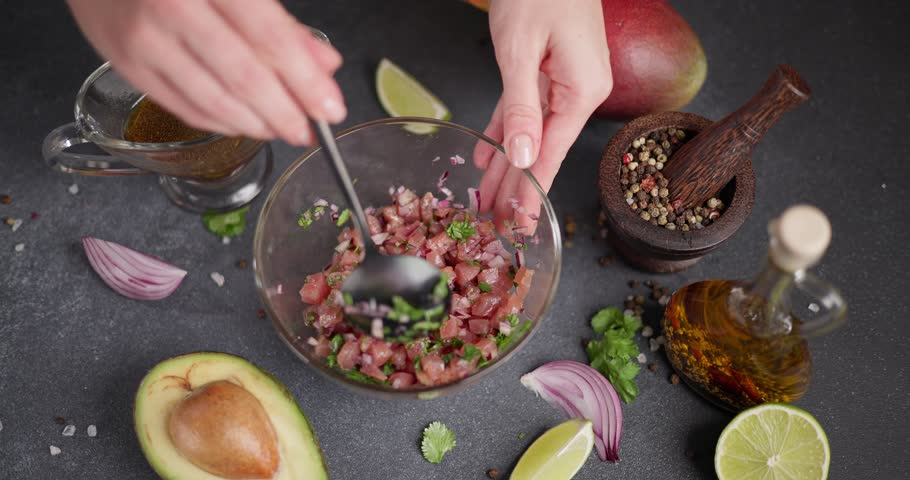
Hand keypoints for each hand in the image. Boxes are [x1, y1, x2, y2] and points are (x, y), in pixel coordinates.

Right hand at [66, 0, 345, 144]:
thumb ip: (280, 20)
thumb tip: (325, 63)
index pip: (270, 39)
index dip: (306, 81)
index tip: (331, 108)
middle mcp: (171, 8)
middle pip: (244, 77)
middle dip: (285, 113)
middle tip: (309, 131)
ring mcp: (144, 40)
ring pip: (213, 99)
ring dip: (256, 124)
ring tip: (282, 130)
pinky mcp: (124, 65)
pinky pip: (182, 107)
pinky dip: (220, 122)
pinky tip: (244, 124)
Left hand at [474, 0, 611, 226]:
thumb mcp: (521, 51)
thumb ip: (522, 107)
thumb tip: (525, 157)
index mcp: (581, 90)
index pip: (551, 152)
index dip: (532, 190)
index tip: (520, 222)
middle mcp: (578, 90)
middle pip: (541, 148)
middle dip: (516, 185)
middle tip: (496, 222)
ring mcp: (564, 80)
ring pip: (529, 131)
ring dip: (506, 163)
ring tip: (487, 197)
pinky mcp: (548, 69)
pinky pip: (523, 107)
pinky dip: (505, 128)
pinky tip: (487, 153)